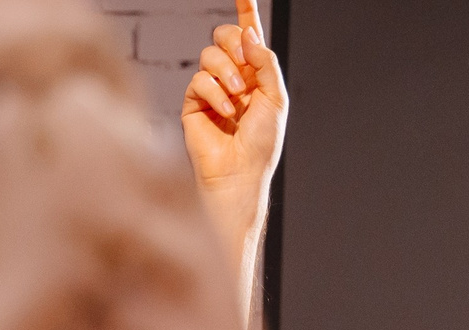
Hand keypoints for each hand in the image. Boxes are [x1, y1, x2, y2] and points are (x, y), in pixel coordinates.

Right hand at [182, 2, 286, 211]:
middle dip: (233, 43)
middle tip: (245, 66)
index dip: (246, 11)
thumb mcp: (275, 97)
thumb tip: (249, 33)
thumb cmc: (262, 144)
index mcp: (255, 75)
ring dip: (227, 72)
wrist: (240, 173)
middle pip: (224, 36)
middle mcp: (232, 78)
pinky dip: (215, 93)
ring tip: (237, 98)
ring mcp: (211, 90)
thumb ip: (266, 62)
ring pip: (210, 55)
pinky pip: (199, 79)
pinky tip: (225, 113)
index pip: (249, 36)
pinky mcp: (193, 103)